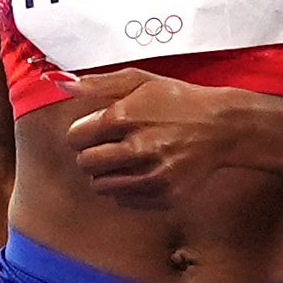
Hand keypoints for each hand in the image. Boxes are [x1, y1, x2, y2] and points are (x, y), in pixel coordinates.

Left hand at [66, 69, 250, 209]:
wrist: (221, 127)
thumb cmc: (178, 101)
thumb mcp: (140, 81)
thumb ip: (98, 84)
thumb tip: (61, 84)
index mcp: (125, 118)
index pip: (75, 138)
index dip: (83, 133)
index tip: (97, 130)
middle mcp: (137, 149)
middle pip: (85, 164)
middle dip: (92, 154)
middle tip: (112, 146)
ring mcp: (151, 176)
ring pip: (101, 187)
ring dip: (108, 174)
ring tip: (128, 159)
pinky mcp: (163, 196)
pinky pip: (124, 200)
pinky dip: (128, 188)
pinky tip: (145, 171)